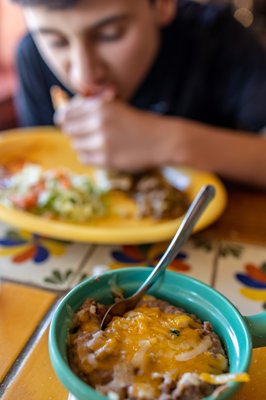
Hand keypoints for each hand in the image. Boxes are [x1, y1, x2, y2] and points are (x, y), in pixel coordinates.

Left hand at [54, 93, 172, 170]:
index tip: (68, 123)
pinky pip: (84, 158)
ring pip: (75, 145)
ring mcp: (102, 142)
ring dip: (83, 145)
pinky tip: (102, 152)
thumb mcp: (115, 107)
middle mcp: (98, 122)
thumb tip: (62, 117)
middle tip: (85, 134)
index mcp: (99, 106)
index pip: (66, 113)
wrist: (161, 140)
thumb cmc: (136, 123)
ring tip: (98, 144)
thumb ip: (90, 109)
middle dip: (74, 132)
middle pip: (68, 130)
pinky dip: (89, 156)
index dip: (65, 119)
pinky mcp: (106, 159)